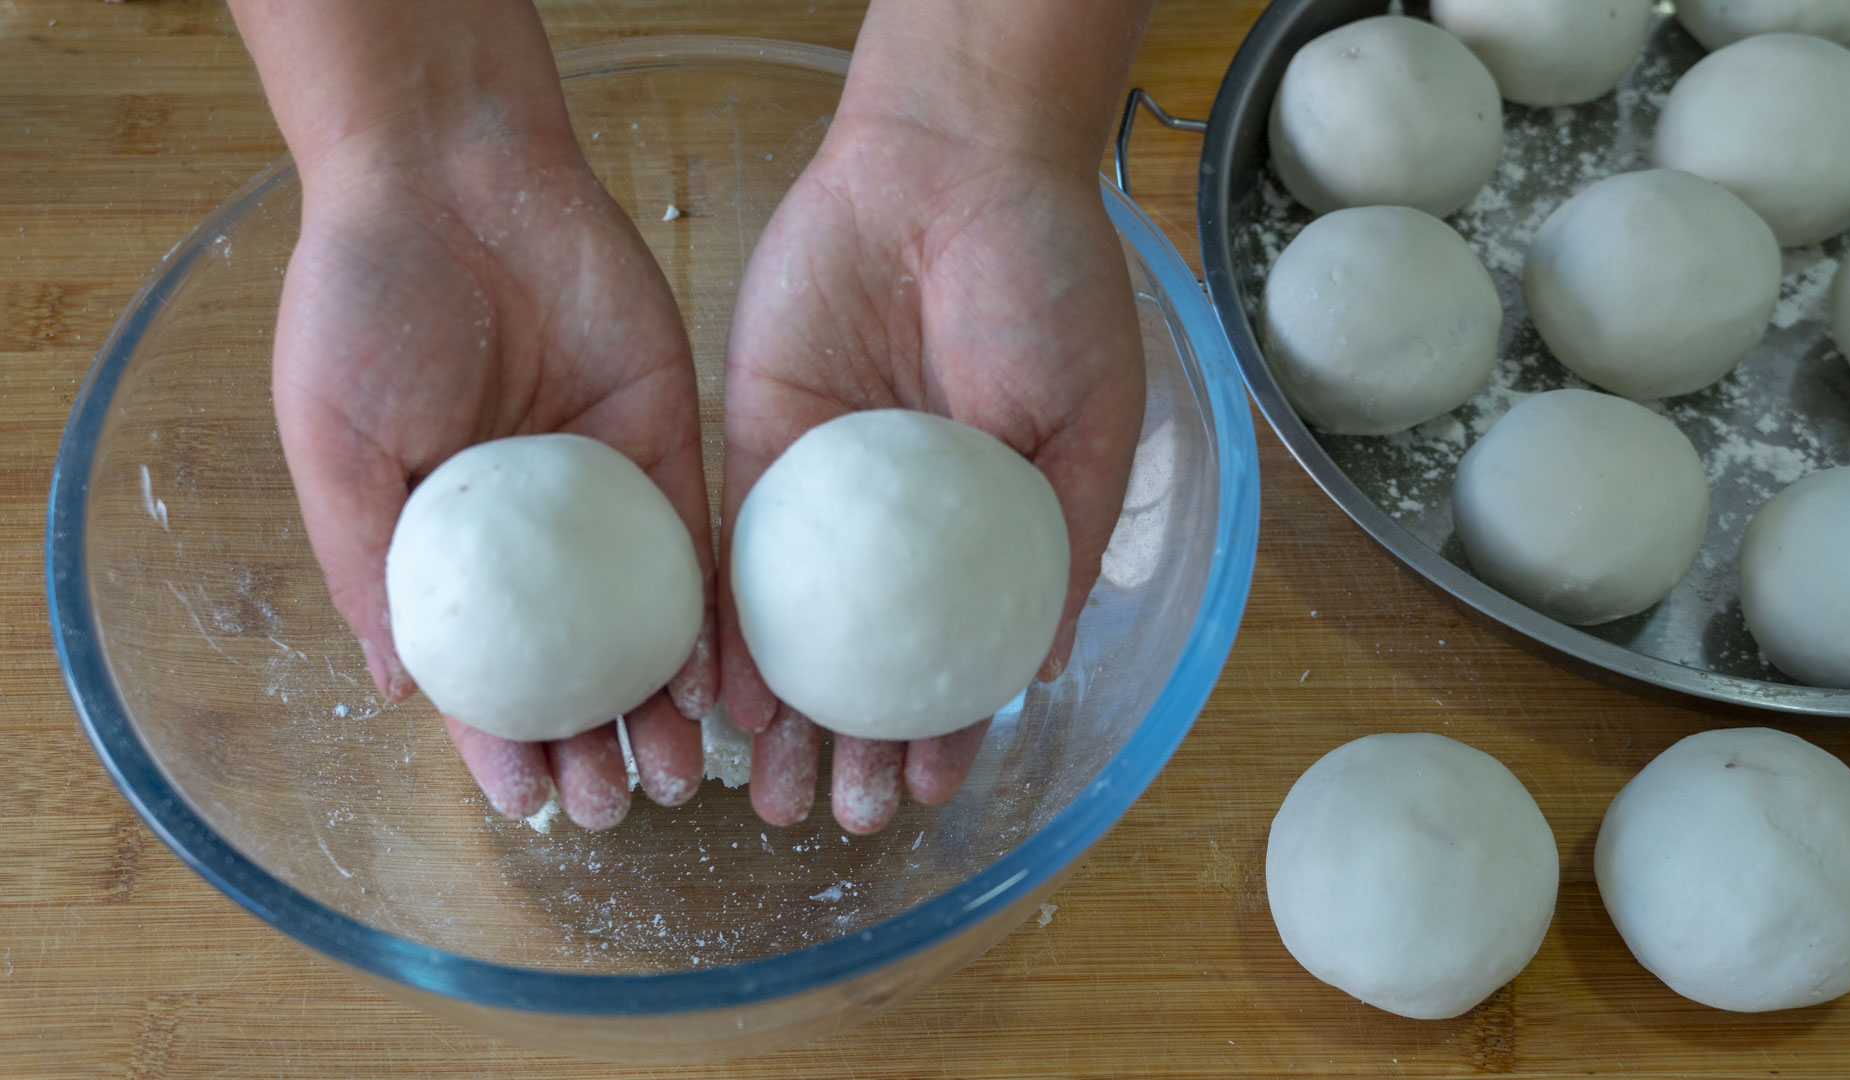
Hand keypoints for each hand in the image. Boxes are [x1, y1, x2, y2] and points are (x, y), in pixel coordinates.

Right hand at [272, 134, 716, 830]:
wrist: (456, 174)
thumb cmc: (365, 302)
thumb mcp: (334, 442)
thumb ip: (367, 562)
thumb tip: (399, 693)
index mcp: (443, 538)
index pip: (483, 665)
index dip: (502, 742)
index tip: (529, 808)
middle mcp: (532, 532)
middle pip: (573, 661)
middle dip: (597, 743)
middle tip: (627, 810)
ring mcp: (605, 492)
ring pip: (643, 624)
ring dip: (661, 705)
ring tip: (684, 777)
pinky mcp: (670, 442)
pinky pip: (698, 546)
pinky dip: (709, 617)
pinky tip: (718, 682)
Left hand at [719, 114, 1147, 833]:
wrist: (952, 167)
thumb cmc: (1047, 283)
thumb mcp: (1085, 421)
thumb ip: (1060, 541)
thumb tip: (1037, 667)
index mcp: (988, 524)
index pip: (959, 650)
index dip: (945, 726)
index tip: (928, 791)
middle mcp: (902, 525)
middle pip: (869, 655)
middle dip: (855, 743)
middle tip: (839, 817)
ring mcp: (826, 491)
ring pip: (797, 627)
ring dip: (787, 713)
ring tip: (777, 794)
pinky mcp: (757, 446)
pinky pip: (736, 555)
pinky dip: (730, 630)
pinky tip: (726, 699)